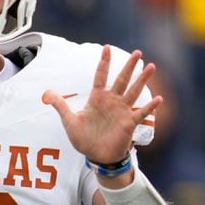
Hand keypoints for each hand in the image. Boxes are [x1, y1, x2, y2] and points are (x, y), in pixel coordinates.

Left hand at [43, 46, 161, 163]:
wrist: (96, 156)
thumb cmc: (83, 138)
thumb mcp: (69, 121)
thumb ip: (60, 105)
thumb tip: (46, 92)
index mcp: (97, 98)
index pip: (101, 76)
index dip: (104, 62)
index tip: (106, 47)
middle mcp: (112, 101)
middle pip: (122, 79)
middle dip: (129, 66)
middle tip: (138, 52)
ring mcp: (122, 111)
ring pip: (133, 91)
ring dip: (142, 80)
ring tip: (151, 66)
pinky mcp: (129, 123)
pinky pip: (141, 113)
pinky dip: (150, 106)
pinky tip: (158, 99)